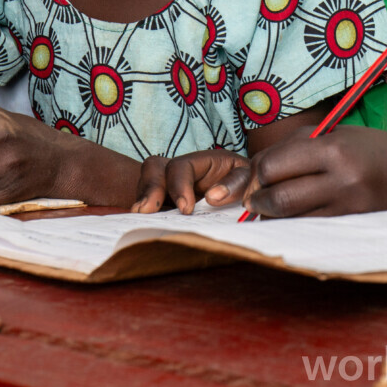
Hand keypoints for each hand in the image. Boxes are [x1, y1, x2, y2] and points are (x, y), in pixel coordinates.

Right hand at [132, 150, 247, 213]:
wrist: (242, 191)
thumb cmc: (244, 181)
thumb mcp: (247, 177)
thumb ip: (236, 183)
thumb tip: (212, 197)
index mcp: (200, 161)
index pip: (180, 167)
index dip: (179, 186)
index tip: (186, 209)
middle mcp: (180, 171)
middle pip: (154, 170)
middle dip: (149, 190)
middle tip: (145, 211)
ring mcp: (168, 185)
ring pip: (145, 186)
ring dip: (142, 200)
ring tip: (139, 218)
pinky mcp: (165, 202)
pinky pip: (148, 205)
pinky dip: (146, 215)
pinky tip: (146, 226)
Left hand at [220, 125, 386, 217]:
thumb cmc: (377, 151)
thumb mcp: (340, 135)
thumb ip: (298, 147)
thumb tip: (256, 167)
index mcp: (335, 148)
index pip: (274, 165)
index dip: (256, 172)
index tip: (255, 175)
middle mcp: (341, 180)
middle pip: (278, 198)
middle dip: (257, 200)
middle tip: (254, 198)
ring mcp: (348, 208)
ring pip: (291, 219)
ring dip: (272, 216)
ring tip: (270, 207)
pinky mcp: (352, 226)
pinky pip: (310, 229)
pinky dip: (294, 224)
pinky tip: (294, 216)